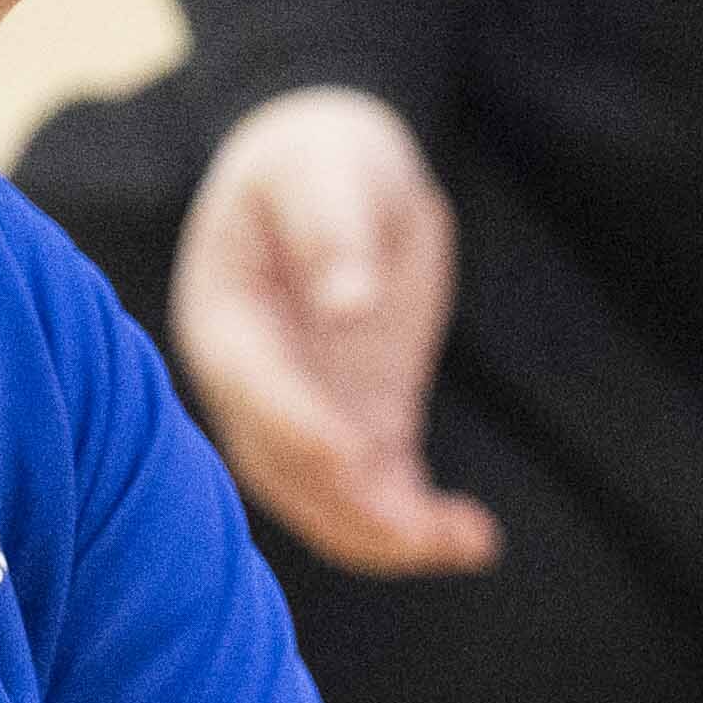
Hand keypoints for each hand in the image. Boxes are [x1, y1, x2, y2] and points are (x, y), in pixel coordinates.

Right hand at [168, 88, 497, 575]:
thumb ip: (331, 228)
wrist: (335, 174)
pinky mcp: (357, 424)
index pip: (254, 386)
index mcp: (228, 318)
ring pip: (329, 498)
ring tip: (464, 543)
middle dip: (345, 507)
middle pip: (284, 467)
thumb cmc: (321, 159)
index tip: (351, 453)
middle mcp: (253, 383)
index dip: (298, 422)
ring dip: (388, 535)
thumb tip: (348, 303)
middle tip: (416, 535)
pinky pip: (378, 491)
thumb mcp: (326, 169)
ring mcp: (305, 412)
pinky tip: (474, 541)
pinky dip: (418, 524)